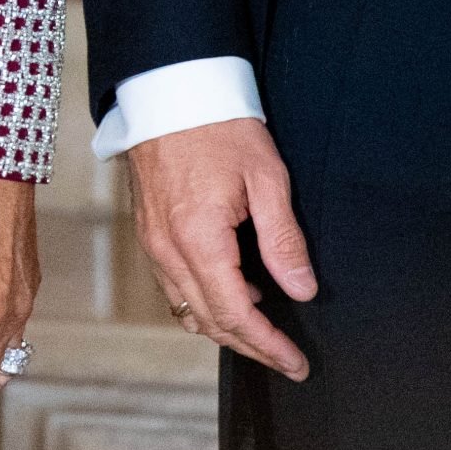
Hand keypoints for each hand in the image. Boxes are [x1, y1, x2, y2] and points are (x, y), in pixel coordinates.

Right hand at [127, 118, 316, 380]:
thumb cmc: (219, 124)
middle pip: (209, 322)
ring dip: (225, 327)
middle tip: (286, 359)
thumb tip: (302, 289)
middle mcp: (168, 249)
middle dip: (250, 347)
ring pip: (187, 309)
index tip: (296, 363)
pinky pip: (174, 286)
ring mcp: (153, 242)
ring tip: (264, 330)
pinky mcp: (148, 231)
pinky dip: (203, 302)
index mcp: (198, 239)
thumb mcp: (266, 176)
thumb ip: (283, 239)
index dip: (268, 345)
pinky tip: (233, 291)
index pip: (236, 314)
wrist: (170, 86)